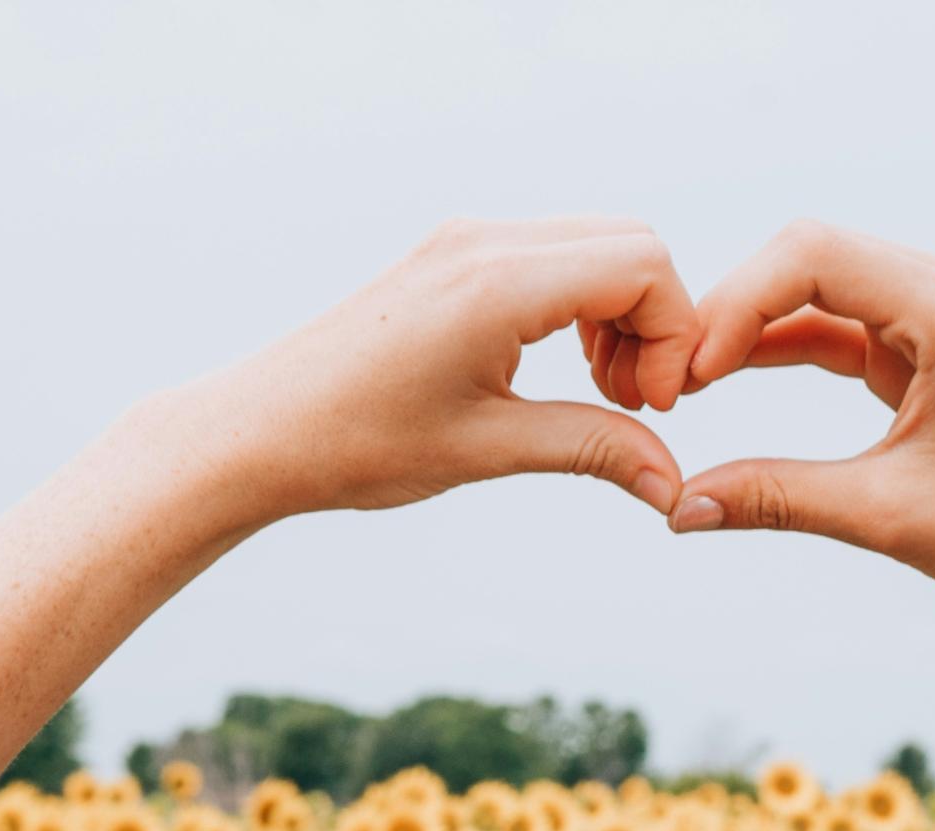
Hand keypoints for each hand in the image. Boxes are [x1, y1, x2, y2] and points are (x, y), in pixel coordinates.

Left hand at [170, 216, 701, 523]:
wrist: (261, 429)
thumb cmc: (357, 442)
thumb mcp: (488, 450)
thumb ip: (593, 449)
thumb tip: (673, 484)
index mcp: (497, 281)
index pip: (643, 266)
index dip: (673, 337)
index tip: (650, 410)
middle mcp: (485, 242)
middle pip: (632, 245)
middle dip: (656, 324)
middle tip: (632, 405)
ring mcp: (467, 241)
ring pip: (598, 247)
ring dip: (622, 317)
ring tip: (601, 396)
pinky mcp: (453, 257)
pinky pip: (554, 258)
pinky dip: (583, 308)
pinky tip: (563, 371)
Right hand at [660, 221, 934, 667]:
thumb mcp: (886, 516)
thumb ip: (777, 498)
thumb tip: (679, 509)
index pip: (812, 254)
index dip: (734, 302)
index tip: (688, 373)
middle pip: (810, 254)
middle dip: (733, 309)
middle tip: (673, 380)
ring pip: (822, 286)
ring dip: (755, 327)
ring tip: (688, 383)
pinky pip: (846, 323)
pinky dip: (788, 346)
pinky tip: (729, 378)